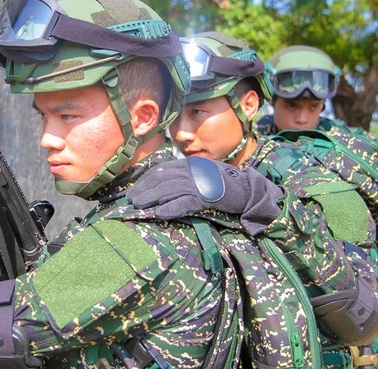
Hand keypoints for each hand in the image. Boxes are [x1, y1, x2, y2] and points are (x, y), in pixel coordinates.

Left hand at [127, 157, 281, 235]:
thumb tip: (165, 184)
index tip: (136, 189)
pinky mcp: (205, 197)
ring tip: (139, 205)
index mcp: (190, 164)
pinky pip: (184, 203)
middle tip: (131, 199)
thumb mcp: (202, 173)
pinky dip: (170, 208)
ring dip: (152, 198)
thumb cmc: (224, 183)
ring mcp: (199, 183)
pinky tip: (158, 213)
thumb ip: (186, 176)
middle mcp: (192, 171)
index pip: (162, 170)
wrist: (247, 189)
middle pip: (162, 179)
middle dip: (145, 189)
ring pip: (169, 189)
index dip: (147, 180)